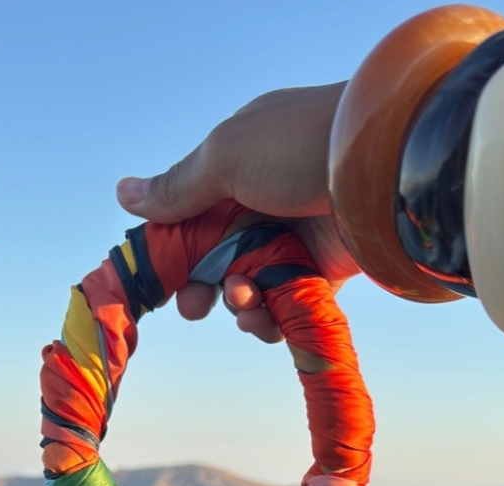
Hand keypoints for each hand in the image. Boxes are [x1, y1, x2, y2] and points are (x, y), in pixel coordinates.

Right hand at [117, 83, 359, 342]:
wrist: (380, 168)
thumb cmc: (300, 148)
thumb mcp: (225, 158)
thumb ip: (177, 187)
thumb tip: (123, 194)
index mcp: (238, 165)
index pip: (192, 213)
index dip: (173, 252)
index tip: (160, 283)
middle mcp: (265, 201)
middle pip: (218, 257)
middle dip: (203, 287)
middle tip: (194, 308)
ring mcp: (297, 236)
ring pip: (252, 285)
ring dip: (240, 303)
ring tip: (246, 304)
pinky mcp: (327, 269)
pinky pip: (288, 302)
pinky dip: (274, 317)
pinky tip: (269, 319)